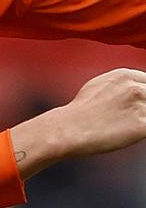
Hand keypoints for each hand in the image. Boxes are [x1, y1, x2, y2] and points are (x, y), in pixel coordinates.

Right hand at [10, 68, 145, 179]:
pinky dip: (144, 130)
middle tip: (135, 116)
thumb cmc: (80, 111)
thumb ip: (120, 85)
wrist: (69, 127)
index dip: (145, 96)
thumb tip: (135, 91)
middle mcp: (134, 86)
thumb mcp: (99, 86)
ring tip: (129, 125)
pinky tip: (132, 132)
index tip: (140, 105)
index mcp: (124, 75)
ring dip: (144, 119)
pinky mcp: (143, 125)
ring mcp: (139, 104)